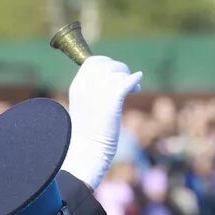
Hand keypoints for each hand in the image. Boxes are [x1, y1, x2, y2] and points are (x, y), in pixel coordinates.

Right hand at [60, 55, 142, 189]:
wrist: (86, 152)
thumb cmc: (88, 134)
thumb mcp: (86, 106)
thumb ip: (94, 90)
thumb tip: (112, 80)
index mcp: (77, 86)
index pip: (93, 62)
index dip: (107, 64)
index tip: (116, 75)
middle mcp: (86, 86)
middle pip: (108, 64)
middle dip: (121, 69)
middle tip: (128, 82)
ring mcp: (98, 92)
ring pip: (119, 72)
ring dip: (128, 78)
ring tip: (133, 90)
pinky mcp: (111, 101)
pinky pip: (126, 82)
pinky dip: (134, 81)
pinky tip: (137, 86)